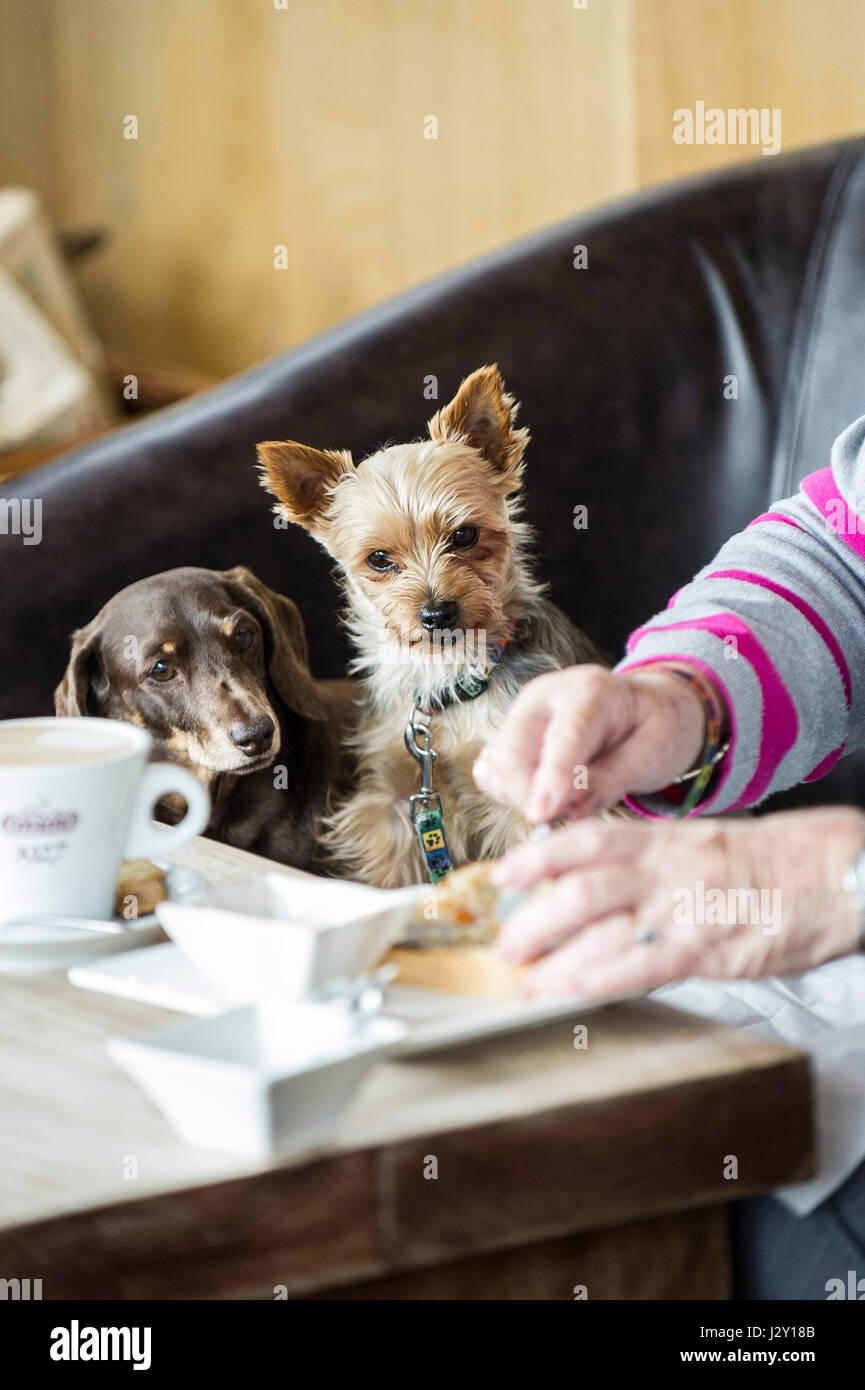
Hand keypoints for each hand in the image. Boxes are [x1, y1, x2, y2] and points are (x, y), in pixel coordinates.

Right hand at [473, 663, 711, 823]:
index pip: (563, 736)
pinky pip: (492, 775)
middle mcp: (544, 697)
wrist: (644, 707)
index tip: (542, 815)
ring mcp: (520, 715)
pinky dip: (511, 795)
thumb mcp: (653, 753)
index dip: (550, 777)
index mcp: (589, 691)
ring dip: (522, 799)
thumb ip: (613, 779)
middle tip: (570, 814)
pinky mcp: (507, 735)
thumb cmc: (653, 727)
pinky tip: (546, 795)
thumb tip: (573, 810)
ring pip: (496, 769)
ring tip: (565, 800)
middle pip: (512, 753)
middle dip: (531, 797)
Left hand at [491, 808, 864, 999]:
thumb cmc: (778, 859)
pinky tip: (569, 994)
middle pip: (577, 889)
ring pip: (598, 929)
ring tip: (524, 981)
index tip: (502, 875)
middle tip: (504, 944)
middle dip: (532, 919)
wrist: (839, 872)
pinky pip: (639, 968)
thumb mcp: (706, 843)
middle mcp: (664, 870)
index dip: (535, 856)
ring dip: (552, 959)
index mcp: (665, 839)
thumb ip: (655, 860)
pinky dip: (596, 981)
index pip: (584, 839)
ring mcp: (683, 910)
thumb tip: (606, 879)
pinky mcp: (708, 951)